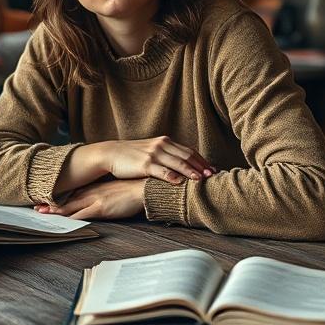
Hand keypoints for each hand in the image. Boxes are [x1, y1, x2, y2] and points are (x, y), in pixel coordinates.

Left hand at [35, 179, 144, 219]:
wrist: (146, 187)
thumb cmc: (136, 189)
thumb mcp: (118, 189)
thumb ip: (108, 194)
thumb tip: (105, 200)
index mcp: (97, 187)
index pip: (74, 192)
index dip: (60, 197)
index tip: (47, 199)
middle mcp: (93, 191)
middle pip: (67, 199)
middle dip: (51, 205)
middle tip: (37, 208)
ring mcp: (95, 199)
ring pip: (70, 207)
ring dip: (55, 212)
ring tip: (42, 214)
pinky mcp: (101, 207)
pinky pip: (81, 215)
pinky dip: (69, 220)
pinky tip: (61, 223)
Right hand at [93, 136, 215, 184]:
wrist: (111, 153)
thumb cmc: (132, 155)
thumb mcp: (151, 150)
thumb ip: (166, 155)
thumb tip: (182, 165)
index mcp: (165, 141)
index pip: (189, 151)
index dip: (202, 160)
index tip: (213, 169)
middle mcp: (162, 145)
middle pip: (187, 156)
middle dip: (201, 166)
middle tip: (213, 175)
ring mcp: (154, 154)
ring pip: (178, 163)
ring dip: (191, 171)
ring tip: (202, 179)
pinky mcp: (145, 164)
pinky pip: (162, 170)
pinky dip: (173, 176)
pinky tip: (180, 183)